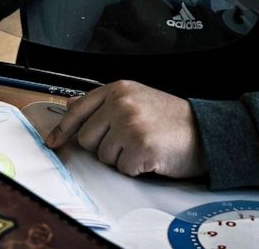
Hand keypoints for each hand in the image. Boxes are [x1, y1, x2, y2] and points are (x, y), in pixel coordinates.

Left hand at [45, 80, 206, 178]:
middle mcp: (121, 103)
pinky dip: (136, 169)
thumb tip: (70, 104)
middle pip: (87, 138)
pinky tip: (151, 156)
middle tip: (129, 141)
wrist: (206, 131)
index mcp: (118, 89)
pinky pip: (122, 168)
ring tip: (144, 146)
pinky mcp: (140, 147)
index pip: (79, 109)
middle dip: (103, 146)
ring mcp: (130, 124)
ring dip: (122, 158)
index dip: (62, 129)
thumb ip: (104, 103)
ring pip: (103, 156)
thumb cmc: (170, 119)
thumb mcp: (136, 99)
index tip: (52, 142)